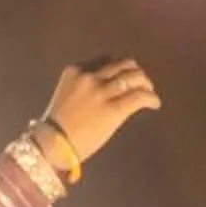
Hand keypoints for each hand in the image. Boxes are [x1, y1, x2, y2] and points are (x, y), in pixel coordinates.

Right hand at [44, 58, 161, 163]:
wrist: (51, 146)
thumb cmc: (55, 128)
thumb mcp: (65, 97)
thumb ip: (82, 88)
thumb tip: (106, 90)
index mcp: (74, 71)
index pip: (106, 60)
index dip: (119, 67)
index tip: (125, 75)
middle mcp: (89, 77)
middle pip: (123, 64)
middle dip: (135, 72)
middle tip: (142, 83)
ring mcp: (101, 92)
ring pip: (134, 77)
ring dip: (146, 83)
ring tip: (150, 92)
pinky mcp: (113, 109)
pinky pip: (139, 97)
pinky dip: (151, 98)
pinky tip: (154, 104)